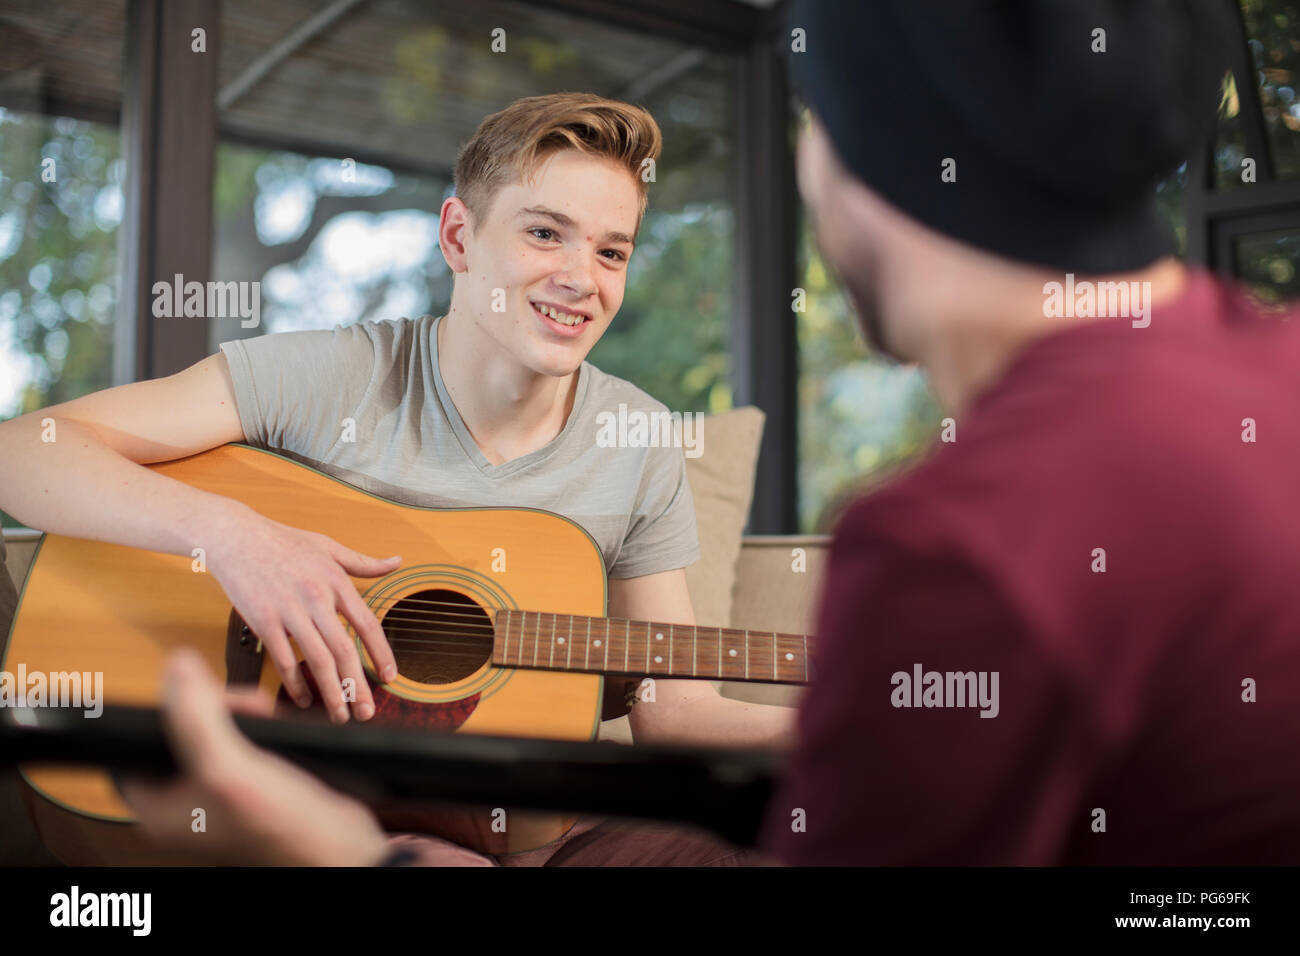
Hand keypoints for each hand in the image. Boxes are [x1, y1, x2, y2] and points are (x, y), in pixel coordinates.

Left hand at [117, 649, 390, 865]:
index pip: (132, 747)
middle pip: (176, 733)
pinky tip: (274, 724)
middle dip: (208, 708)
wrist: (338, 845)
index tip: (187, 694)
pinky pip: (241, 742)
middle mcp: (183, 802)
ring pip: (212, 734)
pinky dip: (258, 725)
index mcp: (159, 809)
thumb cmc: (281, 825)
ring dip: (237, 713)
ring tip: (262, 713)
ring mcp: (217, 793)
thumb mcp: (228, 767)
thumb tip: (176, 665)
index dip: (158, 714)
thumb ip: (196, 717)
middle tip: (238, 703)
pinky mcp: (250, 785)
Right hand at [206, 503, 400, 722]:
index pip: (367, 624)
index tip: (390, 678)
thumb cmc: (283, 541)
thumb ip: (364, 562)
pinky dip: (295, 684)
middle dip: (358, 685)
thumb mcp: (328, 546)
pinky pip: (283, 660)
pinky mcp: (263, 621)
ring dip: (331, 692)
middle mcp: (316, 598)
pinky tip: (304, 700)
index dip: (381, 654)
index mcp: (336, 582)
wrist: (236, 536)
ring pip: (317, 660)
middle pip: (344, 650)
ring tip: (340, 715)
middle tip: (367, 712)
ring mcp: (289, 611)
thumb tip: (396, 563)